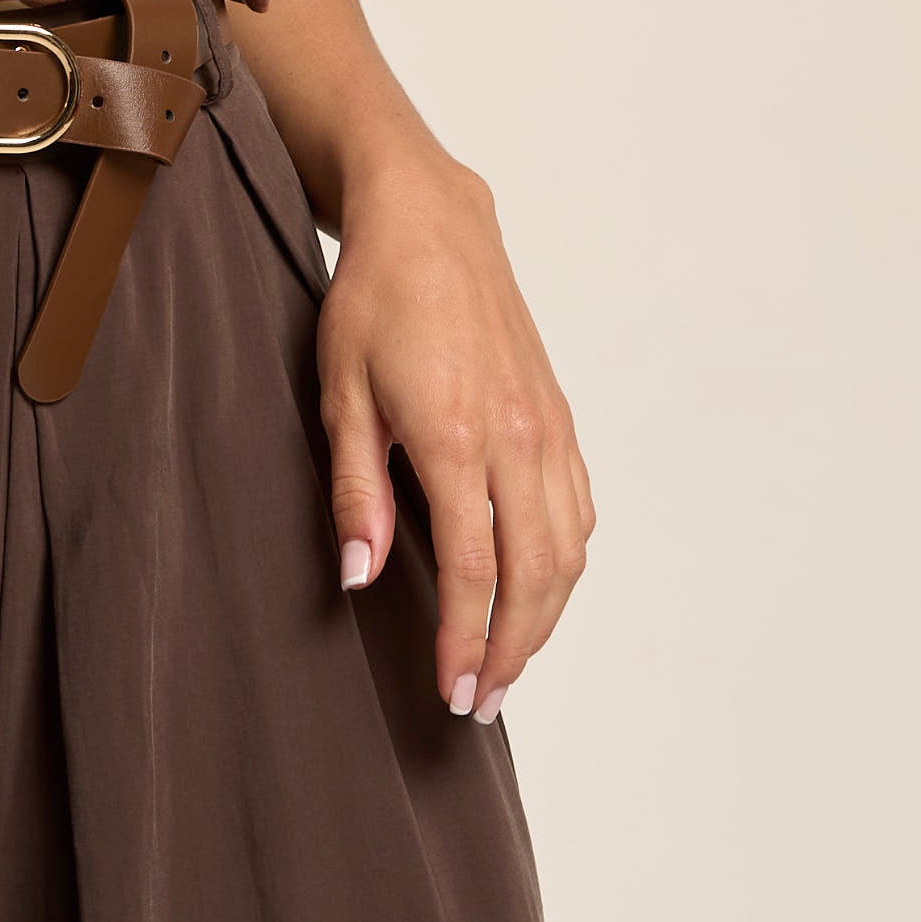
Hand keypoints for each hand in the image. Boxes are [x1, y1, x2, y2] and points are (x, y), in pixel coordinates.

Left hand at [317, 132, 593, 722]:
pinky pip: (579, 509)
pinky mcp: (560, 415)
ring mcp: (548, 426)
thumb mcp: (341, 392)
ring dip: (544, 617)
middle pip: (535, 576)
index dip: (464, 642)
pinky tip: (538, 587)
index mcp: (457, 437)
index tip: (452, 692)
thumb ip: (356, 490)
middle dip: (512, 650)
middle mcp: (517, 437)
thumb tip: (359, 577)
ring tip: (508, 661)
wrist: (432, 222)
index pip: (473, 571)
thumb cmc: (374, 300)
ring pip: (567, 550)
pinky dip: (565, 563)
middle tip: (479, 700)